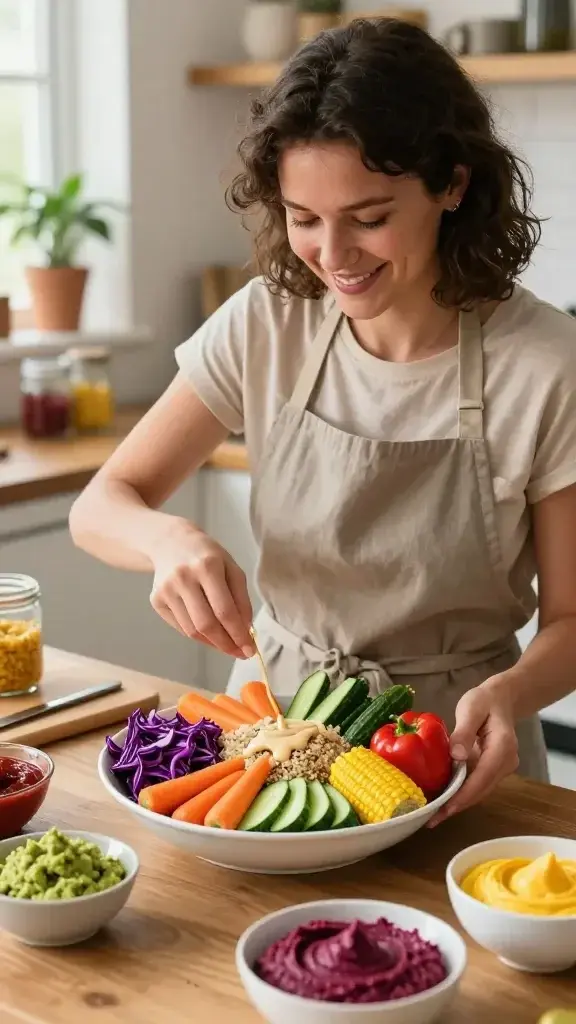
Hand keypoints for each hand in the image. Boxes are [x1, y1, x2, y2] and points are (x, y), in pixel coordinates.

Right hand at [149, 520, 253, 659]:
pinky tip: (209, 633)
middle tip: (239, 652)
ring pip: (192, 630)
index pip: (224, 610)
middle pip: (206, 624)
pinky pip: (181, 627)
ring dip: (213, 643)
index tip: (249, 649)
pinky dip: (198, 635)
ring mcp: (166, 590)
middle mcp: (183, 578)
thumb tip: (245, 630)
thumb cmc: (207, 556)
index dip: (238, 634)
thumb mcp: (231, 568)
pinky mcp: (155, 600)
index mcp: (207, 567)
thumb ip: (241, 598)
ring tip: (227, 644)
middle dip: (225, 644)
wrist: (170, 542)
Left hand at [427, 676, 518, 827]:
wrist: (500, 699)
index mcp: (503, 746)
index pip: (484, 776)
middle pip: (482, 789)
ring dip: (458, 803)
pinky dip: (461, 793)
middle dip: (458, 805)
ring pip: (479, 791)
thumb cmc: (484, 701)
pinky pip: (477, 784)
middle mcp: (506, 762)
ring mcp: (502, 767)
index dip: (465, 795)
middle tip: (432, 819)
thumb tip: (456, 756)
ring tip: (433, 815)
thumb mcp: (471, 709)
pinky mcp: (493, 769)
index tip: (446, 808)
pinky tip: (442, 800)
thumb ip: (463, 731)